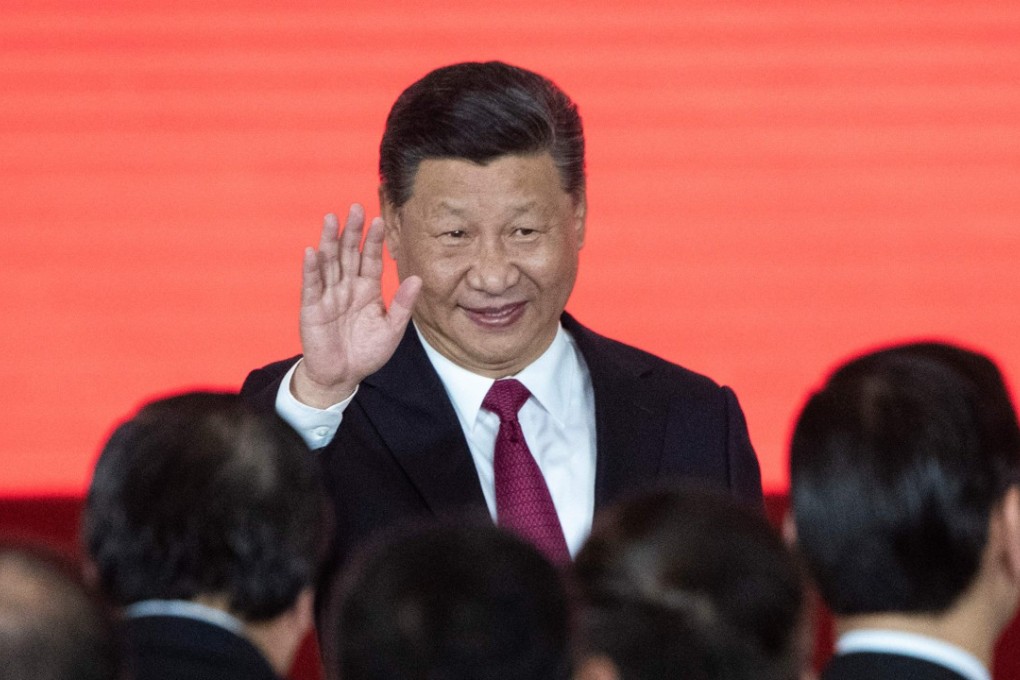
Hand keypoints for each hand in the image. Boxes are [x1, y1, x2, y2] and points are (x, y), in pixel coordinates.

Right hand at [293, 204, 421, 407]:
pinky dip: (312, 269)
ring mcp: (328, 295)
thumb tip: (417, 278)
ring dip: (328, 241)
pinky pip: (311, 286)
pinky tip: (312, 251)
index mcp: (366, 289)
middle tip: (356, 208)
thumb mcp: (392, 329)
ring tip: (331, 218)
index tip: (380, 219)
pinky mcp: (312, 309)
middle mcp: (346, 287)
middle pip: (348, 253)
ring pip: (328, 263)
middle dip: (352, 231)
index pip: (370, 259)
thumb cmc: (367, 352)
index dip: (374, 240)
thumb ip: (403, 304)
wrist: (343, 376)